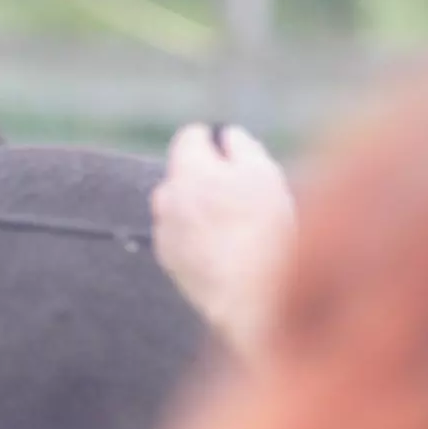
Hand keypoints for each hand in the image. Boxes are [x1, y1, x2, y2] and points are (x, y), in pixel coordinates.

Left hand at [152, 123, 296, 356]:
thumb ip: (242, 146)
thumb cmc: (261, 228)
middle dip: (208, 178)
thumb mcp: (263, 175)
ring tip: (237, 229)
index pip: (190, 137)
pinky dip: (197, 236)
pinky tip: (225, 251)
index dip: (213, 142)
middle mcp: (167, 194)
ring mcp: (164, 227)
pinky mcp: (166, 256)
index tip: (232, 154)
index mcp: (188, 169)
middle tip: (243, 199)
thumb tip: (227, 135)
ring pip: (182, 205)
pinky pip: (181, 234)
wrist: (248, 292)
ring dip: (201, 208)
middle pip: (185, 173)